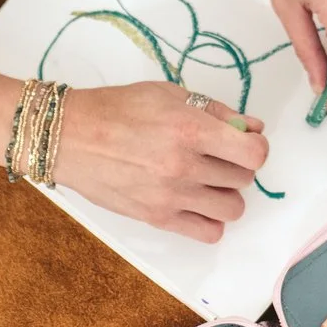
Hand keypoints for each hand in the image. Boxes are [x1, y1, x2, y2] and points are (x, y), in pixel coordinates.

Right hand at [55, 82, 269, 242]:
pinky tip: (196, 203)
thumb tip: (253, 128)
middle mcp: (185, 166)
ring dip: (226, 194)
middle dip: (236, 165)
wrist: (71, 137)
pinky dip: (210, 220)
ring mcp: (172, 196)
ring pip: (233, 208)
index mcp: (190, 129)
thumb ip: (215, 111)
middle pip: (244, 179)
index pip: (254, 153)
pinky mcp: (157, 218)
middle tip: (215, 156)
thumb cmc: (118, 109)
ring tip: (205, 181)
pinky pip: (209, 232)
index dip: (255, 147)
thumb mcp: (169, 94)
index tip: (244, 142)